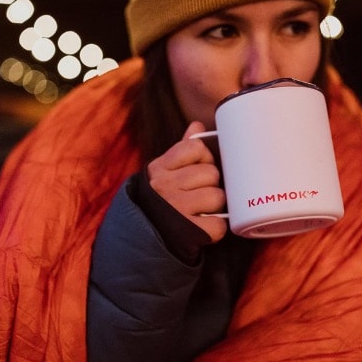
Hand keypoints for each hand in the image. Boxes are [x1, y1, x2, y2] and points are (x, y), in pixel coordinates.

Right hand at [147, 121, 226, 242]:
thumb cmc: (161, 199)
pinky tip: (205, 225)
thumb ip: (182, 150)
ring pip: (217, 197)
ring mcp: (176, 210)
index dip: (204, 157)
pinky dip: (216, 227)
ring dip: (215, 205)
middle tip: (200, 192)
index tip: (199, 168)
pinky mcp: (187, 233)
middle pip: (211, 173)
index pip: (196, 148)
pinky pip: (218, 224)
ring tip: (203, 209)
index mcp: (160, 168)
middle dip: (211, 184)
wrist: (144, 236)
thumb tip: (198, 125)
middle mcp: (165, 187)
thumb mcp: (164, 172)